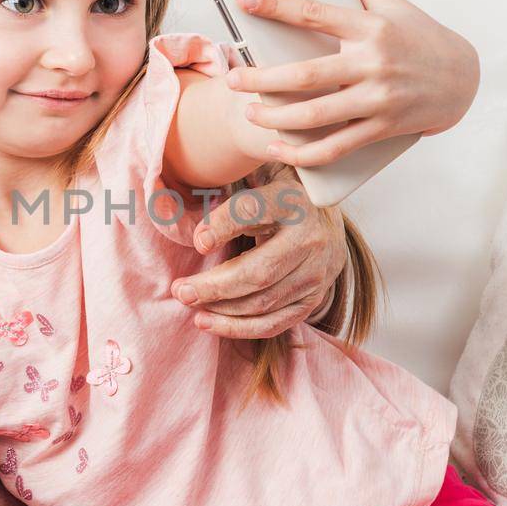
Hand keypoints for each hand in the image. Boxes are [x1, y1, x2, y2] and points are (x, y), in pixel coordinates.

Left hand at [169, 172, 345, 338]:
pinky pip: (273, 323)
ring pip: (263, 302)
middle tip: (181, 290)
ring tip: (188, 302)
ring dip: (220, 310)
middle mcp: (310, 239)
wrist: (326, 219)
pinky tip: (208, 322)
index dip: (223, 225)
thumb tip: (181, 212)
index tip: (198, 242)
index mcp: (292, 201)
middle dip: (214, 286)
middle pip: (258, 271)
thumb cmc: (279, 196)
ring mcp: (315, 273)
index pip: (253, 211)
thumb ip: (231, 186)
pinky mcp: (313, 299)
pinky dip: (238, 328)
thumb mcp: (261, 177)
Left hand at [224, 0, 479, 167]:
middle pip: (307, 74)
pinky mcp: (382, 128)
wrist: (463, 79)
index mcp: (371, 27)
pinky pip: (337, 146)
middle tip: (233, 79)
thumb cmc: (422, 37)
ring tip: (250, 112)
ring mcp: (378, 99)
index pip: (315, 13)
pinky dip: (304, 152)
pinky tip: (279, 147)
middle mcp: (373, 63)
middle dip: (262, 78)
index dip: (276, 5)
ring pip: (317, 115)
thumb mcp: (395, 3)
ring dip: (277, 117)